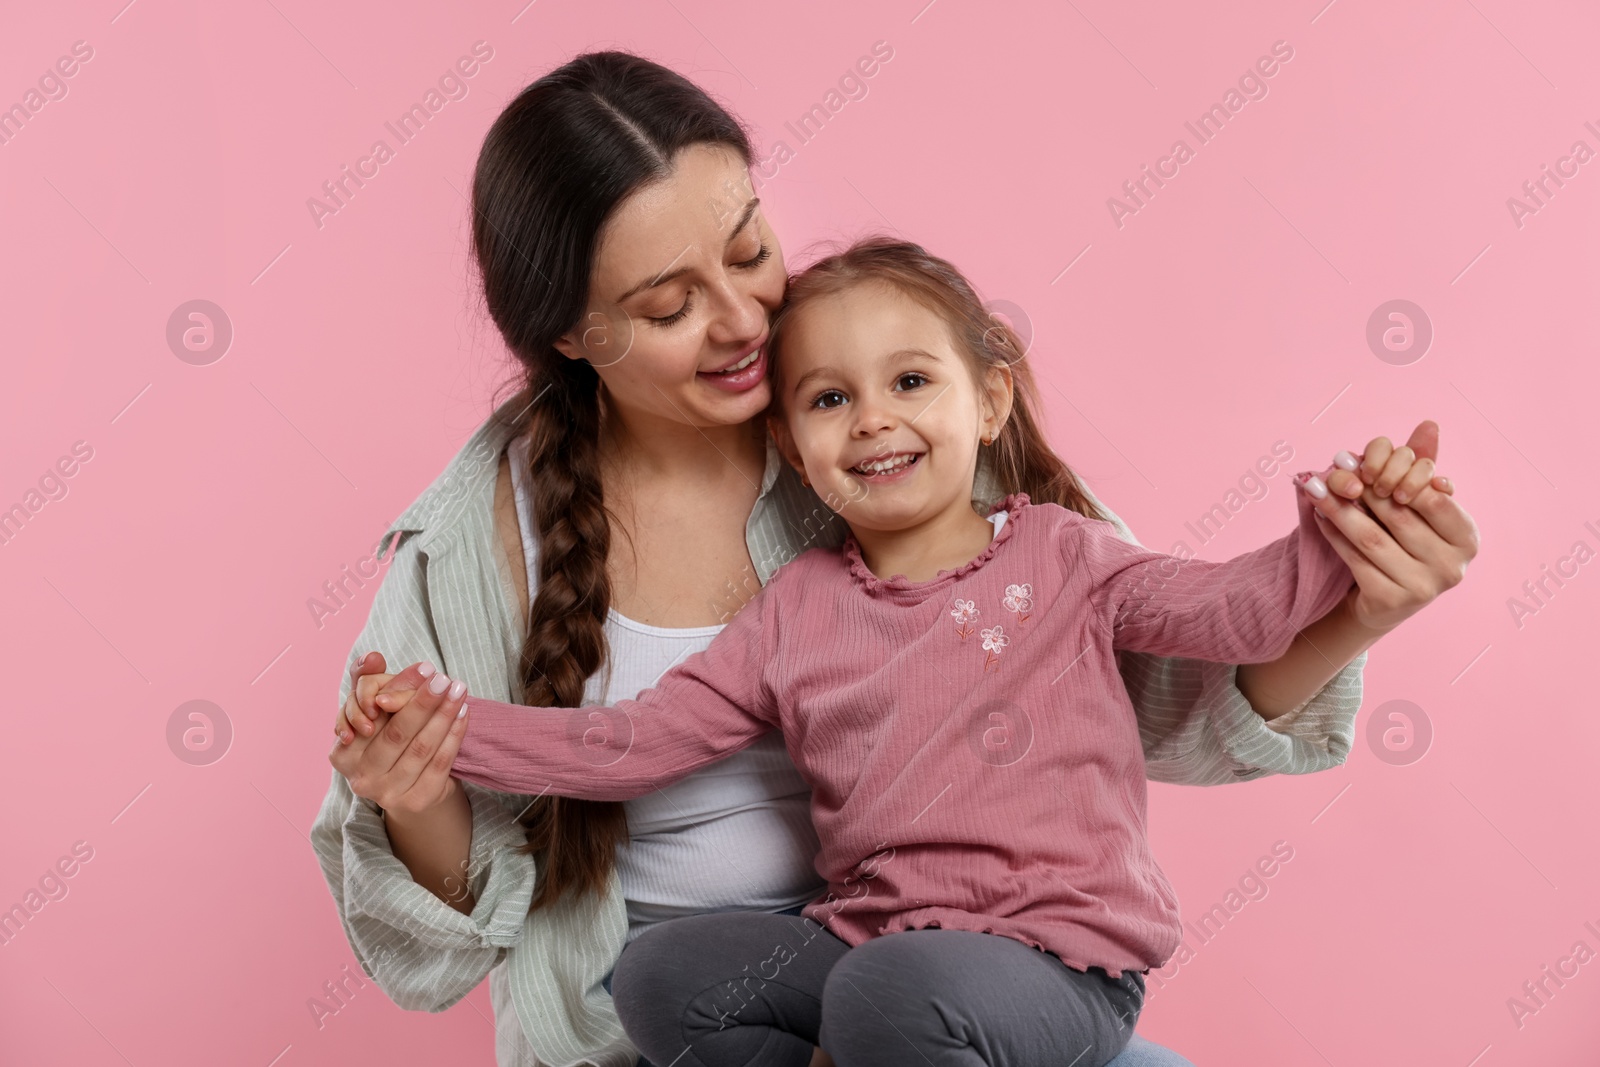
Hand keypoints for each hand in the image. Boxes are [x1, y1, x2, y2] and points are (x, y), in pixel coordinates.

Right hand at [328, 660, 472, 816]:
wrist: (409, 791)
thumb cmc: (389, 744)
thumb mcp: (377, 715)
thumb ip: (370, 683)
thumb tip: (374, 656)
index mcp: (343, 755)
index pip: (371, 718)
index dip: (397, 692)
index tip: (425, 669)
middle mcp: (362, 777)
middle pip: (397, 733)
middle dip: (423, 702)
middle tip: (444, 678)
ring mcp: (389, 794)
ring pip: (422, 747)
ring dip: (444, 715)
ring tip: (459, 691)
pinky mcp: (417, 800)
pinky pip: (440, 762)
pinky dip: (454, 735)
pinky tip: (463, 714)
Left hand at [1297, 420, 1479, 633]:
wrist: (1387, 601)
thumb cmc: (1406, 544)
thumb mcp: (1417, 507)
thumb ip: (1422, 467)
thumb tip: (1428, 425)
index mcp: (1467, 538)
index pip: (1432, 498)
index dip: (1397, 477)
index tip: (1363, 463)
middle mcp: (1453, 566)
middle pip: (1398, 516)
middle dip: (1361, 489)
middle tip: (1331, 470)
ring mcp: (1424, 588)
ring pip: (1371, 537)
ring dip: (1338, 509)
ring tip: (1314, 489)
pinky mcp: (1392, 602)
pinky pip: (1354, 559)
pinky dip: (1333, 535)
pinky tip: (1319, 517)